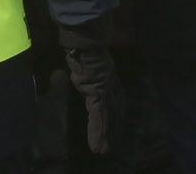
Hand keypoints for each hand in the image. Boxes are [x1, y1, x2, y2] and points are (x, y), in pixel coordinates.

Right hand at [60, 30, 124, 154]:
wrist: (86, 44)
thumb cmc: (84, 47)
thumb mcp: (87, 58)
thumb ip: (86, 64)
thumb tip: (78, 59)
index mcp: (108, 77)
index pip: (116, 100)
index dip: (117, 114)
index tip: (117, 124)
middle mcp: (111, 86)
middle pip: (115, 112)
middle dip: (115, 128)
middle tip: (114, 143)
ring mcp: (106, 92)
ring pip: (108, 119)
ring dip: (106, 136)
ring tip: (104, 150)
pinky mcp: (99, 97)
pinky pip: (99, 119)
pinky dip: (98, 133)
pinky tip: (97, 146)